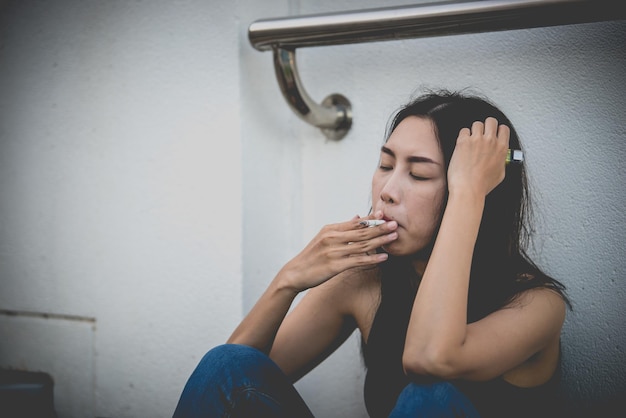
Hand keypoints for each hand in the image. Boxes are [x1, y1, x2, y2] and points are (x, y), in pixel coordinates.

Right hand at [279, 213, 397, 291]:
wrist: (295, 273)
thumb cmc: (312, 256)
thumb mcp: (324, 238)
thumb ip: (342, 228)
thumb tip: (357, 217)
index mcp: (330, 229)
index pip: (355, 222)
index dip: (371, 219)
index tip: (385, 215)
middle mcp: (332, 238)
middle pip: (361, 231)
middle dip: (379, 227)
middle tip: (395, 223)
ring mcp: (333, 252)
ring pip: (361, 245)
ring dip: (379, 241)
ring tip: (394, 237)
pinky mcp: (335, 266)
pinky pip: (357, 261)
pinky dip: (372, 258)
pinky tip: (384, 257)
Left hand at [447, 117, 509, 197]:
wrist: (468, 189)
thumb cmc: (482, 185)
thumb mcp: (500, 174)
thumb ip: (501, 162)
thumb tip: (500, 159)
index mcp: (502, 149)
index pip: (503, 128)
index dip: (498, 130)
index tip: (494, 134)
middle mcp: (490, 141)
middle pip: (491, 121)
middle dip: (486, 126)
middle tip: (481, 133)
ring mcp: (476, 140)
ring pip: (477, 124)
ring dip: (474, 131)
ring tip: (470, 141)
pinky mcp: (463, 142)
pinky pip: (464, 130)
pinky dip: (463, 136)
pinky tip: (462, 145)